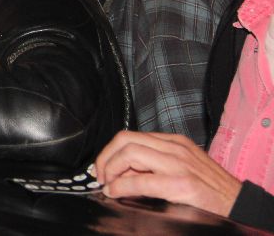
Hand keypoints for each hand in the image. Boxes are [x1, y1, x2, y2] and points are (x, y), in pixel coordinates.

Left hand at [95, 130, 242, 216]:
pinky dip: (121, 185)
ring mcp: (179, 163)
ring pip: (130, 152)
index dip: (109, 152)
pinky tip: (116, 192)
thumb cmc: (209, 190)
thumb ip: (152, 166)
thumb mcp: (180, 168)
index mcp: (173, 141)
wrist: (239, 204)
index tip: (102, 168)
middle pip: (125, 139)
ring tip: (108, 184)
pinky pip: (142, 180)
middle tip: (101, 176)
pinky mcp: (183, 183)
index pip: (130, 136)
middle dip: (105, 158)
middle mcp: (174, 147)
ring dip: (110, 169)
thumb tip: (120, 173)